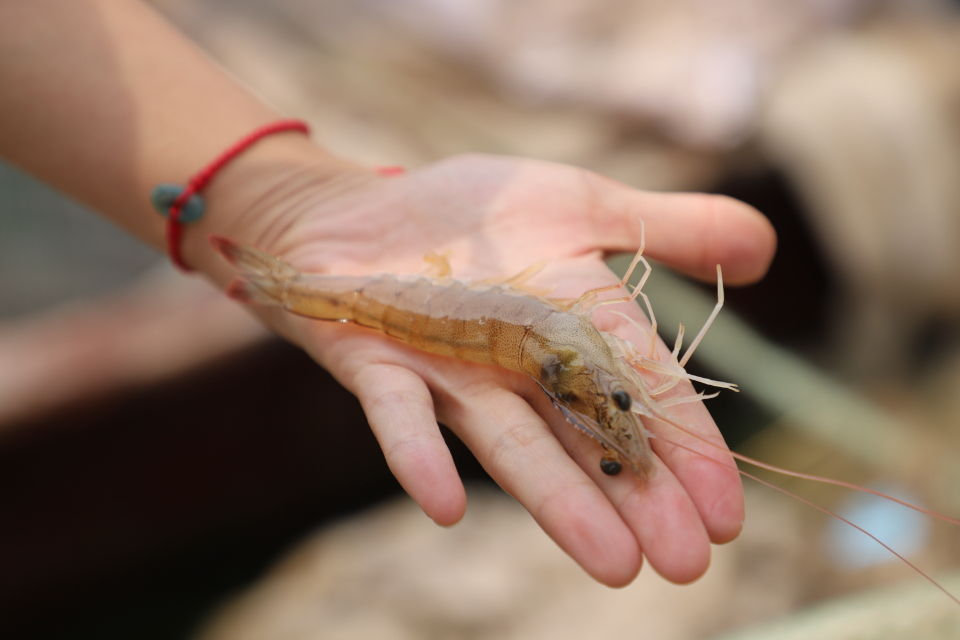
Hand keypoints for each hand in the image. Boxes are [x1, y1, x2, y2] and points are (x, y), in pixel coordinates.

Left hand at [214, 153, 774, 586]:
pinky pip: (398, 415)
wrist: (356, 209)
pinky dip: (418, 455)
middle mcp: (516, 364)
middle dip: (635, 498)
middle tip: (686, 565)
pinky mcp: (376, 364)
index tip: (728, 515)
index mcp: (571, 324)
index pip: (641, 387)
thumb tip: (768, 249)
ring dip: (555, 501)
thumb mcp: (580, 203)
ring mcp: (446, 371)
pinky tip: (444, 507)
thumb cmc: (471, 214)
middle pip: (584, 435)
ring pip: (509, 442)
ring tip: (612, 564)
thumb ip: (669, 227)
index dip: (686, 445)